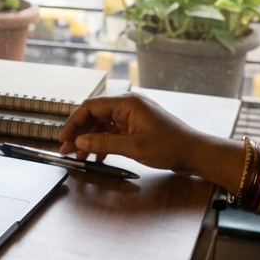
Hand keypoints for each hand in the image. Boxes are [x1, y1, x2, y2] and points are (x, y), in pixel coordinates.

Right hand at [58, 92, 223, 178]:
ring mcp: (132, 117)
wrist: (196, 154)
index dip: (74, 123)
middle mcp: (128, 106)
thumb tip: (80, 141)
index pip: (90, 107)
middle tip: (67, 150)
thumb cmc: (171, 146)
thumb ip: (103, 143)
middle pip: (94, 116)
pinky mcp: (136, 128)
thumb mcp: (134, 147)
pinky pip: (112, 133)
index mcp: (127, 103)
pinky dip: (102, 143)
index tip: (64, 138)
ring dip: (89, 140)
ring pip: (101, 125)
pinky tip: (96, 157)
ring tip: (79, 156)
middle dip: (79, 133)